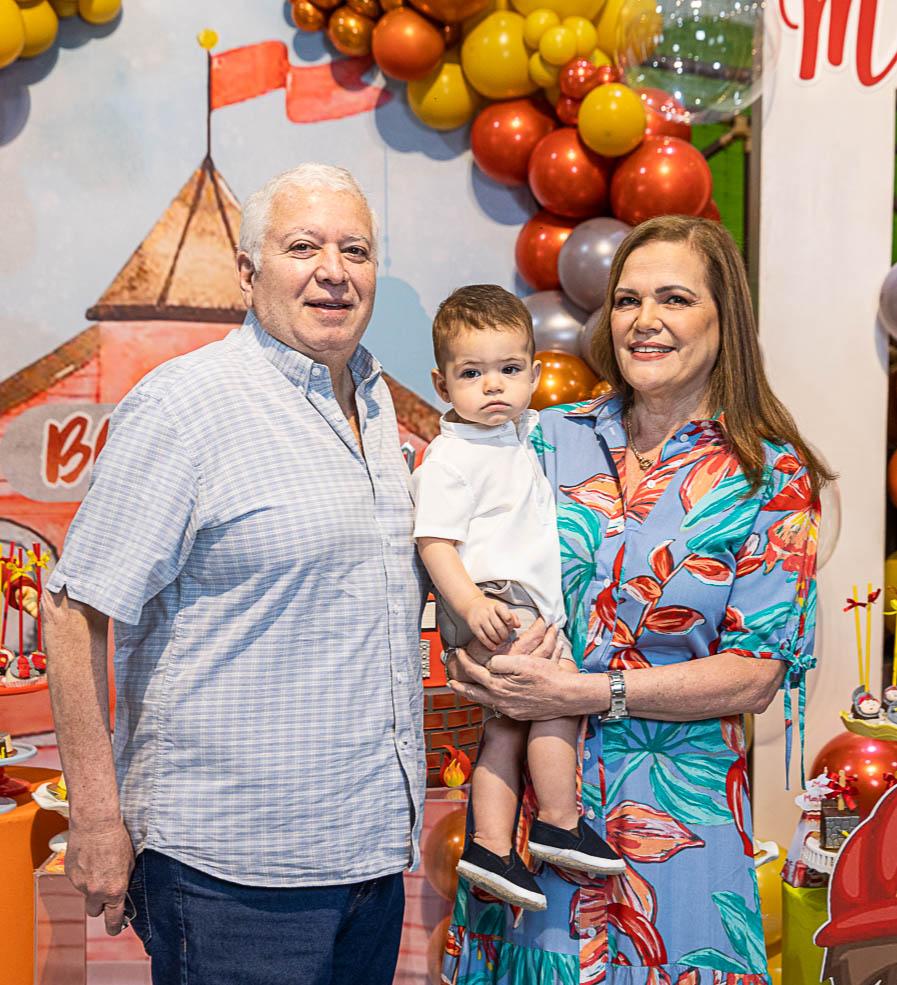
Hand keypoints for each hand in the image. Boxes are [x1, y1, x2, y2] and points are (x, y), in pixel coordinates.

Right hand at [65, 819, 134, 935]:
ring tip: (98, 863)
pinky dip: (82, 874)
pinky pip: (77, 881)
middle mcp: (96, 892)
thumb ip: (124, 881)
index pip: (113, 919)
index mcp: (114, 890)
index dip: (114, 927)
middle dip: (100, 906)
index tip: (115, 929)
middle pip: (94, 912)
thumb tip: (121, 891)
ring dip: (91, 885)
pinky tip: (89, 858)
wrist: (95, 824)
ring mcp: (80, 885)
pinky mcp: (69, 875)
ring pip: (85, 893)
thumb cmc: (116, 839)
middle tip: (105, 892)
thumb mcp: (129, 862)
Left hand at [447, 622, 588, 720]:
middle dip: (460, 686)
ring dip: (474, 694)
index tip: (459, 653)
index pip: (475, 672)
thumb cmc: (548, 676)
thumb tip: (488, 664)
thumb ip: (502, 663)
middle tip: (450, 682)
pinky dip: (489, 700)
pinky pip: (497, 706)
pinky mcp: (517, 714)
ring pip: (485, 701)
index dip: (465, 662)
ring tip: (465, 690)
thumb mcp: (524, 662)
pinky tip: (491, 696)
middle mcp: (501, 700)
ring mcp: (509, 709)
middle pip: (474, 693)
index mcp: (500, 685)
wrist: (566, 696)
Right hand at [461, 593, 519, 649]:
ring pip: (491, 633)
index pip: (503, 611)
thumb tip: (518, 625)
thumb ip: (512, 616)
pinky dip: (489, 644)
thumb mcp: (502, 608)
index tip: (511, 626)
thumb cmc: (491, 609)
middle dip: (504, 635)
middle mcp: (488, 611)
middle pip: (499, 626)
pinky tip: (493, 646)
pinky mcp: (474, 626)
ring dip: (498, 640)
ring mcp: (480, 619)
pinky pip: (483, 638)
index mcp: (496, 606)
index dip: (509, 619)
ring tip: (499, 641)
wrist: (473, 605)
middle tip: (505, 637)